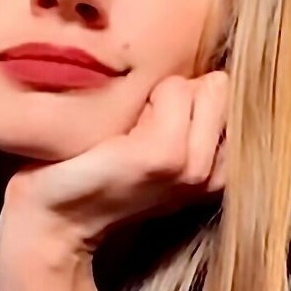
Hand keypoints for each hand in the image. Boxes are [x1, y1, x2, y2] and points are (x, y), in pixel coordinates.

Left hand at [0, 72, 228, 255]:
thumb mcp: (163, 146)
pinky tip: (122, 130)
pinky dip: (149, 96)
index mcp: (221, 172)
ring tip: (134, 129)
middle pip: (225, 90)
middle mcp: (218, 175)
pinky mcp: (166, 157)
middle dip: (186, 93)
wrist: (54, 218)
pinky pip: (176, 91)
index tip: (160, 123)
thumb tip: (210, 72)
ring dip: (166, 94)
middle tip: (144, 125)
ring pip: (205, 89)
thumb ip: (195, 116)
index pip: (236, 98)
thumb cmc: (99, 172)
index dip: (196, 98)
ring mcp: (194, 168)